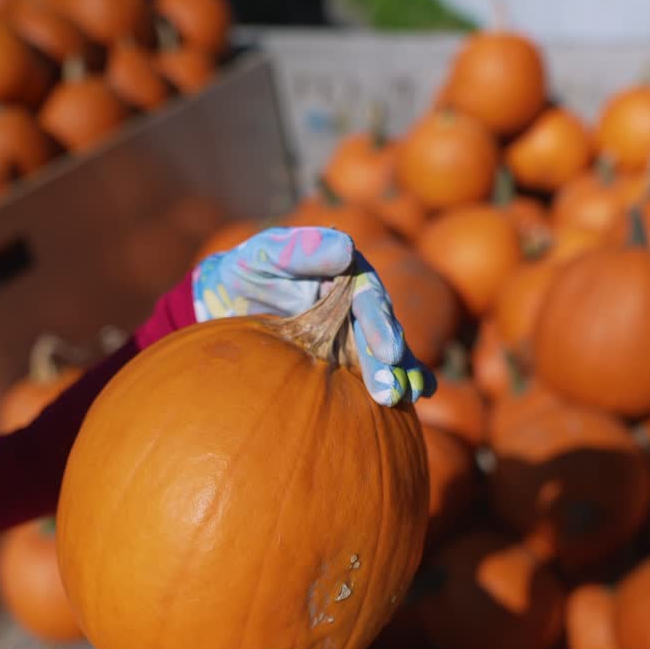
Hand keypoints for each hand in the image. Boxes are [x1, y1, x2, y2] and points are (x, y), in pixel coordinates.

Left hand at [193, 225, 435, 406]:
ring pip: (384, 350)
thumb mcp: (267, 254)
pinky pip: (375, 365)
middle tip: (392, 391)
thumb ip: (303, 249)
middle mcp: (358, 299)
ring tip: (404, 399)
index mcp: (347, 270)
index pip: (368, 296)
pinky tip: (416, 398)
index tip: (388, 352)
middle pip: (379, 330)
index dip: (379, 324)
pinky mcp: (348, 351)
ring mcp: (355, 326)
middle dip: (388, 362)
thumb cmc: (250, 270)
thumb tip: (348, 250)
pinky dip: (399, 378)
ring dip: (397, 375)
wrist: (233, 297)